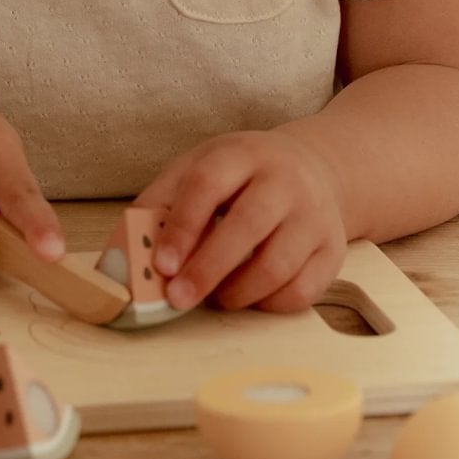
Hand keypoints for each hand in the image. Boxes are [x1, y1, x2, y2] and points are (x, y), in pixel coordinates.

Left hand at [137, 127, 347, 313]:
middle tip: (178, 299)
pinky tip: (249, 297)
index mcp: (243, 154)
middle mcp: (285, 181)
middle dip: (208, 269)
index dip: (182, 227)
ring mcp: (314, 216)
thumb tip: (125, 252)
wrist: (313, 168)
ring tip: (214, 297)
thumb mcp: (199, 167)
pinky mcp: (333, 251)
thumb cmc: (242, 175)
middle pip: (247, 226)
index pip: (208, 185)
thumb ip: (162, 202)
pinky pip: (301, 291)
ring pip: (277, 265)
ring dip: (237, 293)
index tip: (161, 265)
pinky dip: (268, 305)